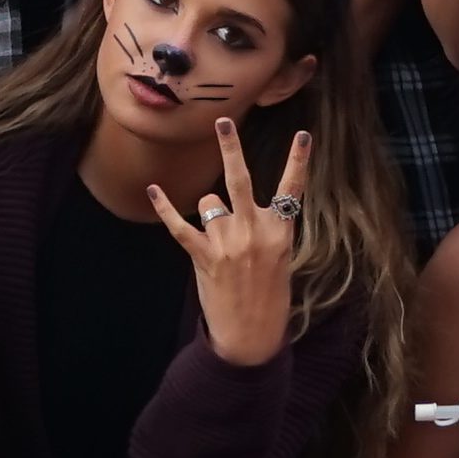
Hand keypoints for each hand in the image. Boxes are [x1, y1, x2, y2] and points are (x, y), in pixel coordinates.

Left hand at [176, 118, 311, 368]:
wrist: (251, 335)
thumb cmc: (270, 296)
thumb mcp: (281, 259)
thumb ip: (264, 228)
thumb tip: (233, 204)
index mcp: (280, 233)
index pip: (292, 189)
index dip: (299, 161)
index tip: (304, 135)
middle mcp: (254, 232)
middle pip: (240, 180)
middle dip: (231, 148)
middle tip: (222, 122)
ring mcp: (227, 244)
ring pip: (210, 202)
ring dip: (211, 209)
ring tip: (219, 235)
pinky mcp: (203, 257)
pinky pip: (179, 226)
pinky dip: (165, 208)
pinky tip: (154, 190)